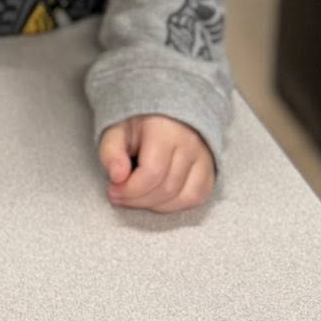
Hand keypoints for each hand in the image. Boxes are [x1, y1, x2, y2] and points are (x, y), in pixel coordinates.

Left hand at [98, 115, 213, 213]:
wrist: (161, 115)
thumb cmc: (136, 125)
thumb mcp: (115, 131)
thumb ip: (110, 152)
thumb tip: (117, 177)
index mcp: (164, 130)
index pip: (152, 173)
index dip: (130, 190)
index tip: (113, 190)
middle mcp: (190, 143)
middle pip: (167, 189)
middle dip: (138, 200)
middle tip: (120, 196)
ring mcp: (204, 157)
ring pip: (184, 198)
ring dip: (155, 205)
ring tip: (136, 196)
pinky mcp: (209, 170)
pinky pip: (196, 198)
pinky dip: (175, 205)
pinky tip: (156, 199)